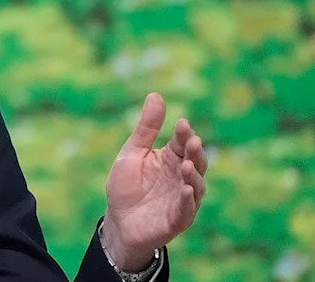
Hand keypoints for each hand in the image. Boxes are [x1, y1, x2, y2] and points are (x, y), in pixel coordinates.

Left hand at [101, 92, 207, 270]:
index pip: (183, 143)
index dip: (184, 134)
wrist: (118, 221)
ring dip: (193, 176)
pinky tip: (186, 190)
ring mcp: (182, 199)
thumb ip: (146, 128)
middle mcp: (181, 177)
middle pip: (195, 162)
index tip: (181, 123)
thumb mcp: (133, 152)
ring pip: (196, 186)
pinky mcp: (178, 219)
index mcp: (171, 159)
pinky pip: (187, 210)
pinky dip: (188, 200)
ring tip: (187, 166)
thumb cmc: (126, 186)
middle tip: (191, 141)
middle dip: (195, 152)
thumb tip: (156, 94)